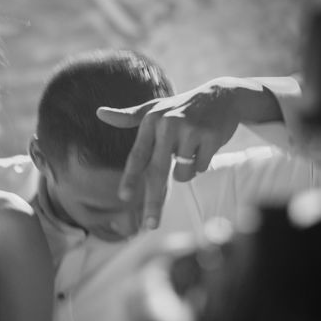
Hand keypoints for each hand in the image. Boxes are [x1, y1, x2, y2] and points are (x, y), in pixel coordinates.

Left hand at [96, 77, 252, 228]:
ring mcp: (191, 130)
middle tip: (150, 226)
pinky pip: (200, 168)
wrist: (222, 95)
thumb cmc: (181, 107)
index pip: (137, 155)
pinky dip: (202, 163)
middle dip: (154, 202)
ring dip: (185, 171)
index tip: (124, 198)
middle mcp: (168, 125)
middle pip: (157, 172)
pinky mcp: (211, 137)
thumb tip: (99, 113)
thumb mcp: (154, 109)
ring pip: (182, 174)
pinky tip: (205, 145)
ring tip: (191, 148)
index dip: (130, 178)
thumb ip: (128, 117)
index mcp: (151, 121)